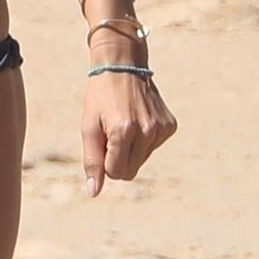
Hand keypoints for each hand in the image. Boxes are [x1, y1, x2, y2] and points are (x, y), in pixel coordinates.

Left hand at [83, 70, 175, 196]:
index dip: (104, 161)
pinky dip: (143, 140)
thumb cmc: (100, 97)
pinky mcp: (170, 126)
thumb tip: (94, 192)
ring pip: (142, 161)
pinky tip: (138, 119)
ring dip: (130, 149)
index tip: (101, 142)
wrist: (122, 66)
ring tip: (124, 123)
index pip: (115, 173)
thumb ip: (92, 162)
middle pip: (130, 171)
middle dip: (117, 159)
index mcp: (123, 131)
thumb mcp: (88, 128)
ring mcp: (161, 128)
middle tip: (110, 134)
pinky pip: (153, 148)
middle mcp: (147, 131)